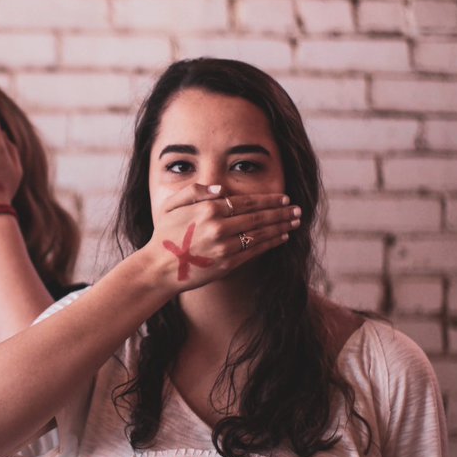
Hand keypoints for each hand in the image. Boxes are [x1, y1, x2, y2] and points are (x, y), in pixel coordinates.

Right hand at [143, 185, 300, 292]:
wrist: (159, 267)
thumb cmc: (164, 234)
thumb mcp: (172, 205)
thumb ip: (196, 191)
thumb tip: (222, 188)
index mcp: (208, 209)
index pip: (246, 201)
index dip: (268, 200)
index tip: (284, 198)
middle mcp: (219, 226)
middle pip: (259, 217)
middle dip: (281, 212)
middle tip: (297, 209)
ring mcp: (224, 246)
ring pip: (260, 234)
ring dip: (281, 227)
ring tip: (295, 222)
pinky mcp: (227, 264)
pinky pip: (254, 251)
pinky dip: (271, 243)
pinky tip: (281, 238)